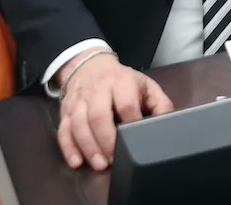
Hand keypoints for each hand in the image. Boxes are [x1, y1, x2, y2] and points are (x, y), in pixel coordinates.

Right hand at [56, 51, 171, 172]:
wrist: (90, 66)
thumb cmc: (122, 82)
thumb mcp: (145, 85)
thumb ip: (160, 103)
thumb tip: (168, 122)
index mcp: (121, 81)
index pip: (126, 103)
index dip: (131, 122)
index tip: (136, 140)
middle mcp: (97, 90)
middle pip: (98, 115)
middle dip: (106, 140)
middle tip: (114, 160)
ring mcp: (79, 101)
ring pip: (78, 124)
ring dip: (88, 147)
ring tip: (100, 165)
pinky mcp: (65, 111)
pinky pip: (62, 130)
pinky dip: (68, 148)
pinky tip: (76, 162)